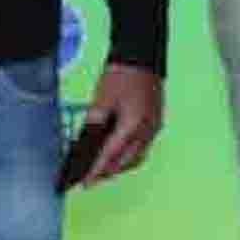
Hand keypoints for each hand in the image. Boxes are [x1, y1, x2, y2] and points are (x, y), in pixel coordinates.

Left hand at [76, 64, 163, 186]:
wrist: (143, 56)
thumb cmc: (121, 74)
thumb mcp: (101, 98)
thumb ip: (94, 122)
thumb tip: (85, 143)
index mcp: (133, 126)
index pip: (111, 155)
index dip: (96, 170)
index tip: (84, 183)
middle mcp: (147, 131)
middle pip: (127, 161)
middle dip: (109, 171)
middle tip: (91, 178)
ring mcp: (154, 127)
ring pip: (136, 156)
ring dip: (119, 164)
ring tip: (101, 168)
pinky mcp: (155, 121)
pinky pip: (141, 146)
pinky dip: (127, 153)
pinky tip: (115, 151)